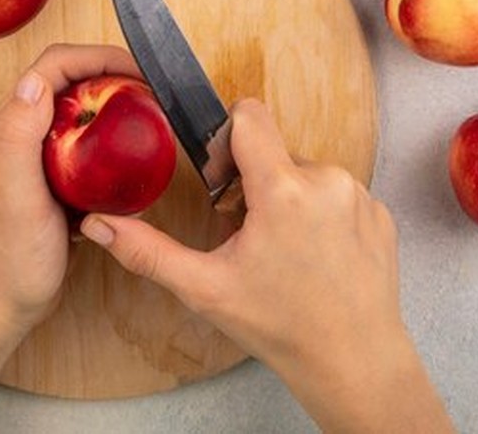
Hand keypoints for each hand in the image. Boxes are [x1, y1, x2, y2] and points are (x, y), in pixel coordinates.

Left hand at [0, 42, 140, 339]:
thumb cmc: (5, 258)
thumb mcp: (14, 197)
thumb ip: (18, 137)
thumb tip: (34, 82)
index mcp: (4, 127)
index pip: (51, 68)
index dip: (95, 57)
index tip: (136, 70)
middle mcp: (16, 134)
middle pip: (67, 82)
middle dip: (109, 75)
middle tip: (150, 91)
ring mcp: (33, 157)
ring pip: (78, 113)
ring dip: (112, 107)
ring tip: (148, 117)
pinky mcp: (51, 181)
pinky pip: (85, 148)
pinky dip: (110, 145)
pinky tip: (132, 163)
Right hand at [80, 98, 452, 432]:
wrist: (354, 362)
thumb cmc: (281, 326)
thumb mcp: (204, 288)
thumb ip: (146, 251)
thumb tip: (99, 225)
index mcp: (283, 189)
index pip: (249, 115)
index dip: (226, 140)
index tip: (223, 182)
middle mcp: (327, 180)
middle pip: (272, 151)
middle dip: (252, 183)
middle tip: (247, 234)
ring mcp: (359, 195)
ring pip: (304, 172)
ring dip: (286, 199)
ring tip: (282, 250)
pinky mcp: (379, 212)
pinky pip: (336, 193)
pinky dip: (318, 214)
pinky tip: (312, 256)